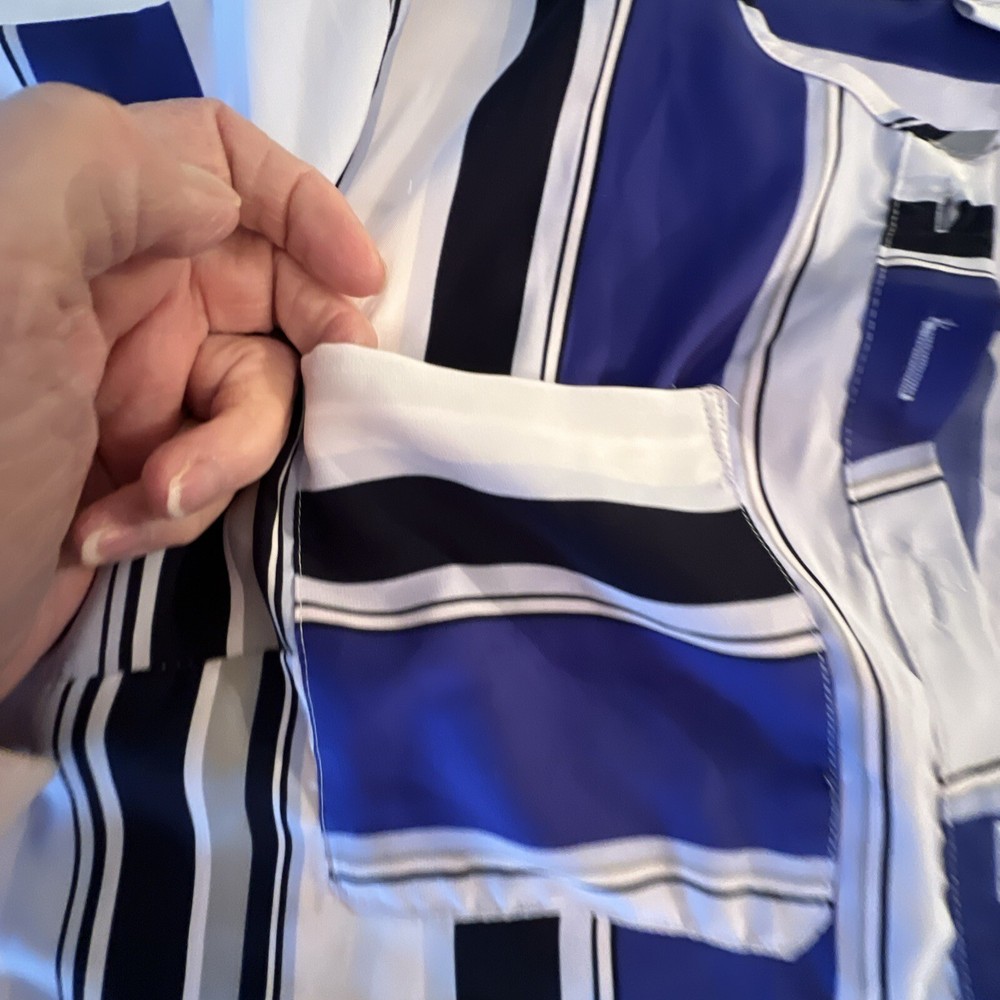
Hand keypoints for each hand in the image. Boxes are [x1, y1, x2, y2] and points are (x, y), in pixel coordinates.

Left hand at [0, 84, 383, 696]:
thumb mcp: (2, 261)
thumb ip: (109, 173)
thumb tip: (223, 207)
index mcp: (84, 214)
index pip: (218, 159)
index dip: (303, 202)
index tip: (360, 277)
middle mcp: (116, 288)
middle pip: (269, 284)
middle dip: (308, 348)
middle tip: (332, 400)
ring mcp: (133, 381)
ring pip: (257, 392)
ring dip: (227, 454)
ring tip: (157, 492)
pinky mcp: (143, 464)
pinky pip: (221, 468)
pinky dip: (185, 504)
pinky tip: (112, 531)